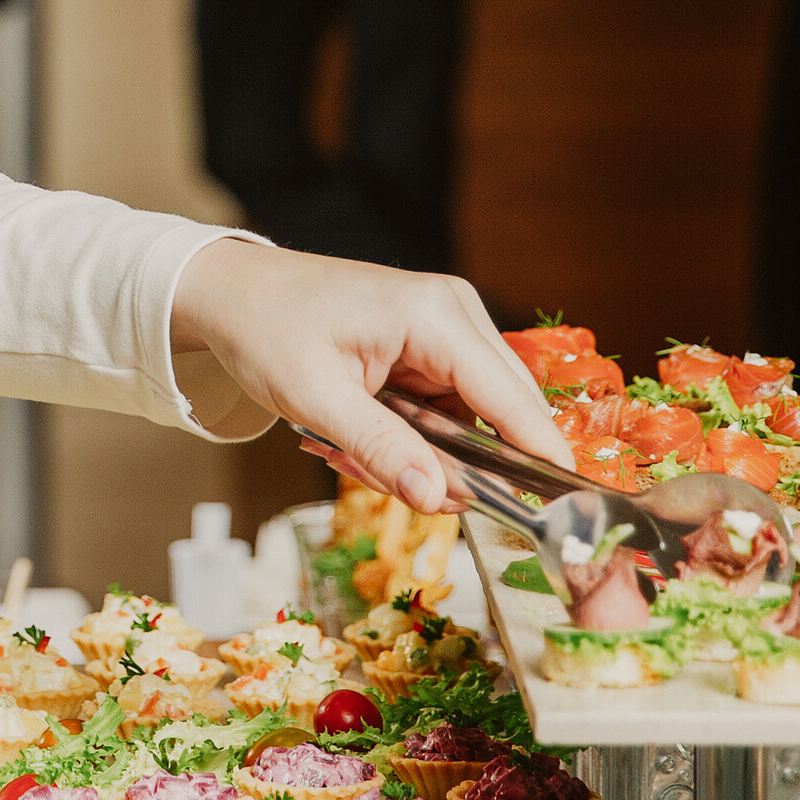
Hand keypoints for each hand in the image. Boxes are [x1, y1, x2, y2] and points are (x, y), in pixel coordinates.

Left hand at [164, 240, 575, 513]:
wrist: (233, 292)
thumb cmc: (266, 329)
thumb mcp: (315, 397)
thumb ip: (381, 448)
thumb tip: (438, 496)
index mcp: (434, 315)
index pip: (510, 397)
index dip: (539, 454)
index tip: (565, 507)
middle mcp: (454, 313)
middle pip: (504, 409)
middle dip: (467, 464)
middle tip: (419, 497)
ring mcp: (447, 326)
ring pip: (476, 416)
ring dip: (432, 452)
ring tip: (354, 452)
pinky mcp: (433, 345)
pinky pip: (450, 408)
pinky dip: (419, 437)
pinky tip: (363, 437)